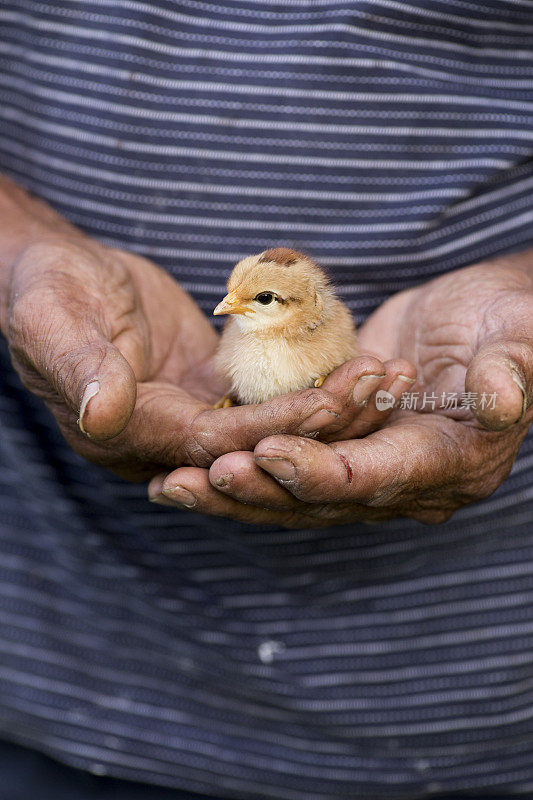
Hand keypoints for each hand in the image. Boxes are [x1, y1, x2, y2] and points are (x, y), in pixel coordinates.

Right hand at [0, 176, 409, 481]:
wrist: (56, 271)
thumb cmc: (45, 288)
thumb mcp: (53, 319)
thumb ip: (82, 367)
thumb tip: (102, 416)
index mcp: (125, 433)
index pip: (213, 441)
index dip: (273, 426)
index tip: (331, 404)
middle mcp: (164, 438)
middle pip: (255, 442)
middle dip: (321, 421)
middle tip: (382, 387)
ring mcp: (191, 416)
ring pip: (271, 423)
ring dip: (330, 403)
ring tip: (386, 374)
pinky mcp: (210, 390)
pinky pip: (269, 394)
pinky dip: (312, 381)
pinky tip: (357, 361)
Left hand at [153, 256, 532, 524]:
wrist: (480, 316)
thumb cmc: (507, 320)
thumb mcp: (519, 337)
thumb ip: (513, 369)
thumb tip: (502, 399)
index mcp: (451, 464)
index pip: (374, 478)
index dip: (318, 470)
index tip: (263, 451)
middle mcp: (405, 482)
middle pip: (321, 500)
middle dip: (257, 491)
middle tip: (194, 479)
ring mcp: (369, 470)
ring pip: (292, 495)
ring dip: (234, 492)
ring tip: (170, 486)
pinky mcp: (341, 450)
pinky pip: (285, 467)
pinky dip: (240, 469)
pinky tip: (186, 468)